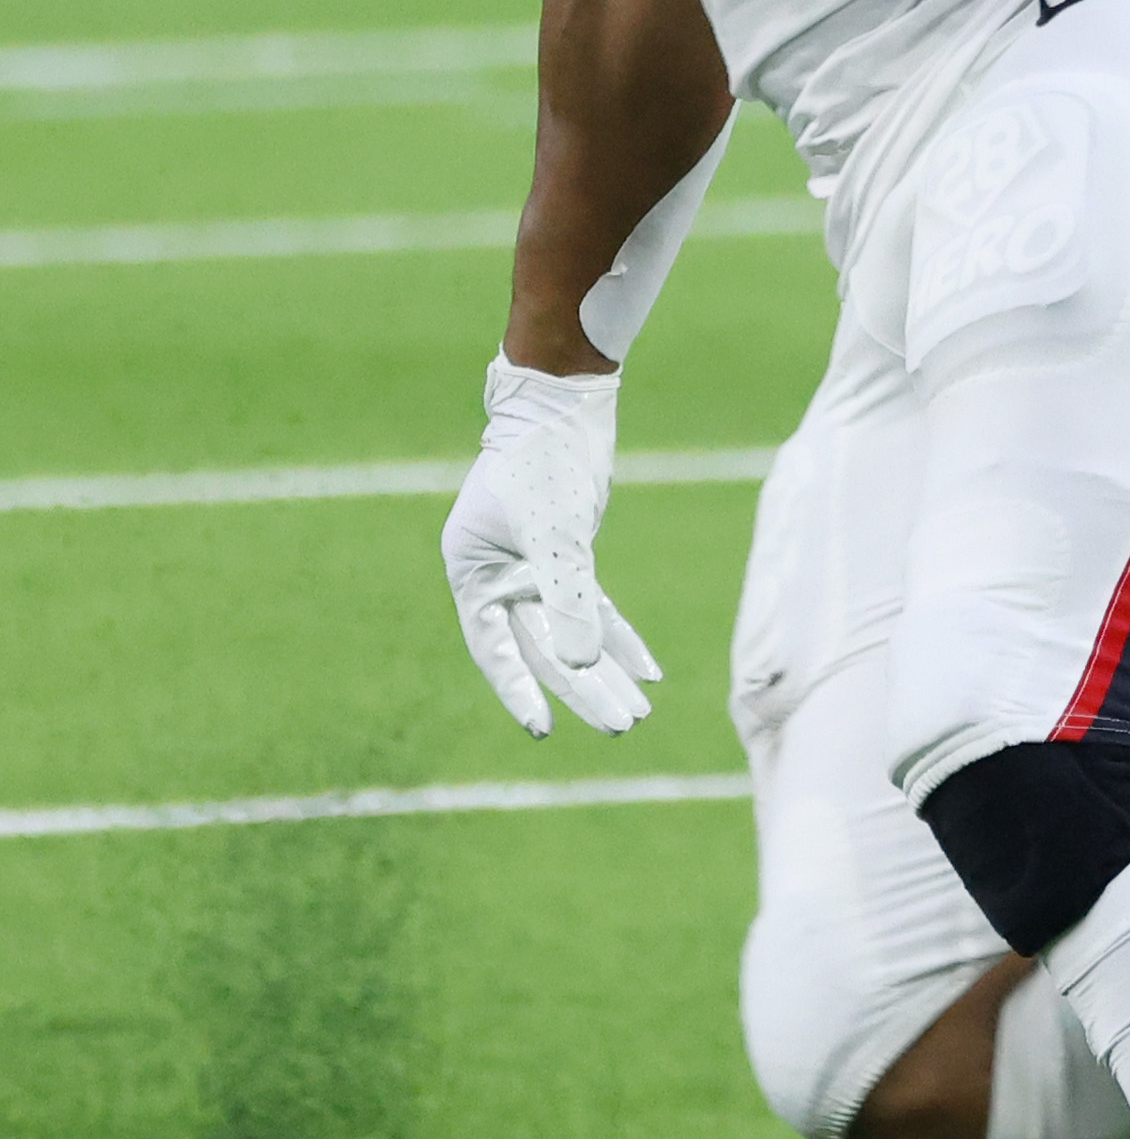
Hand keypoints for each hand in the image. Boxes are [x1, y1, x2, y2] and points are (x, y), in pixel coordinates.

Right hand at [441, 356, 659, 737]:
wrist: (564, 408)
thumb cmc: (545, 464)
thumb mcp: (558, 536)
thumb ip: (566, 599)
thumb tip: (580, 667)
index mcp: (474, 576)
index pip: (496, 649)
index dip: (519, 691)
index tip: (542, 730)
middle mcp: (498, 580)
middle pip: (544, 649)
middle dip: (583, 690)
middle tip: (620, 726)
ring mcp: (533, 571)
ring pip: (573, 634)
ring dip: (606, 671)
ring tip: (637, 713)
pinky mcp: (569, 558)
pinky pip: (595, 609)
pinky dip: (619, 638)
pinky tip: (647, 670)